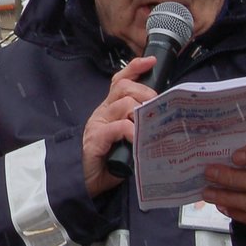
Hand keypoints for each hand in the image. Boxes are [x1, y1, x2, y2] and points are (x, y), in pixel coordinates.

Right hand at [81, 56, 156, 196]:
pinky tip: (138, 139)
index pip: (120, 81)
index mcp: (109, 111)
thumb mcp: (127, 142)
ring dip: (141, 112)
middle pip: (125, 87)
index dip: (135, 68)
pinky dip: (132, 131)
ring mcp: (98, 124)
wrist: (83, 184)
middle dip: (145, 92)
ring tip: (149, 127)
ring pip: (124, 102)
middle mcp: (103, 113)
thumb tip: (162, 121)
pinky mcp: (96, 139)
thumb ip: (138, 129)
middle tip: (156, 109)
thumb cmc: (108, 164)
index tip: (151, 61)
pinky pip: (119, 126)